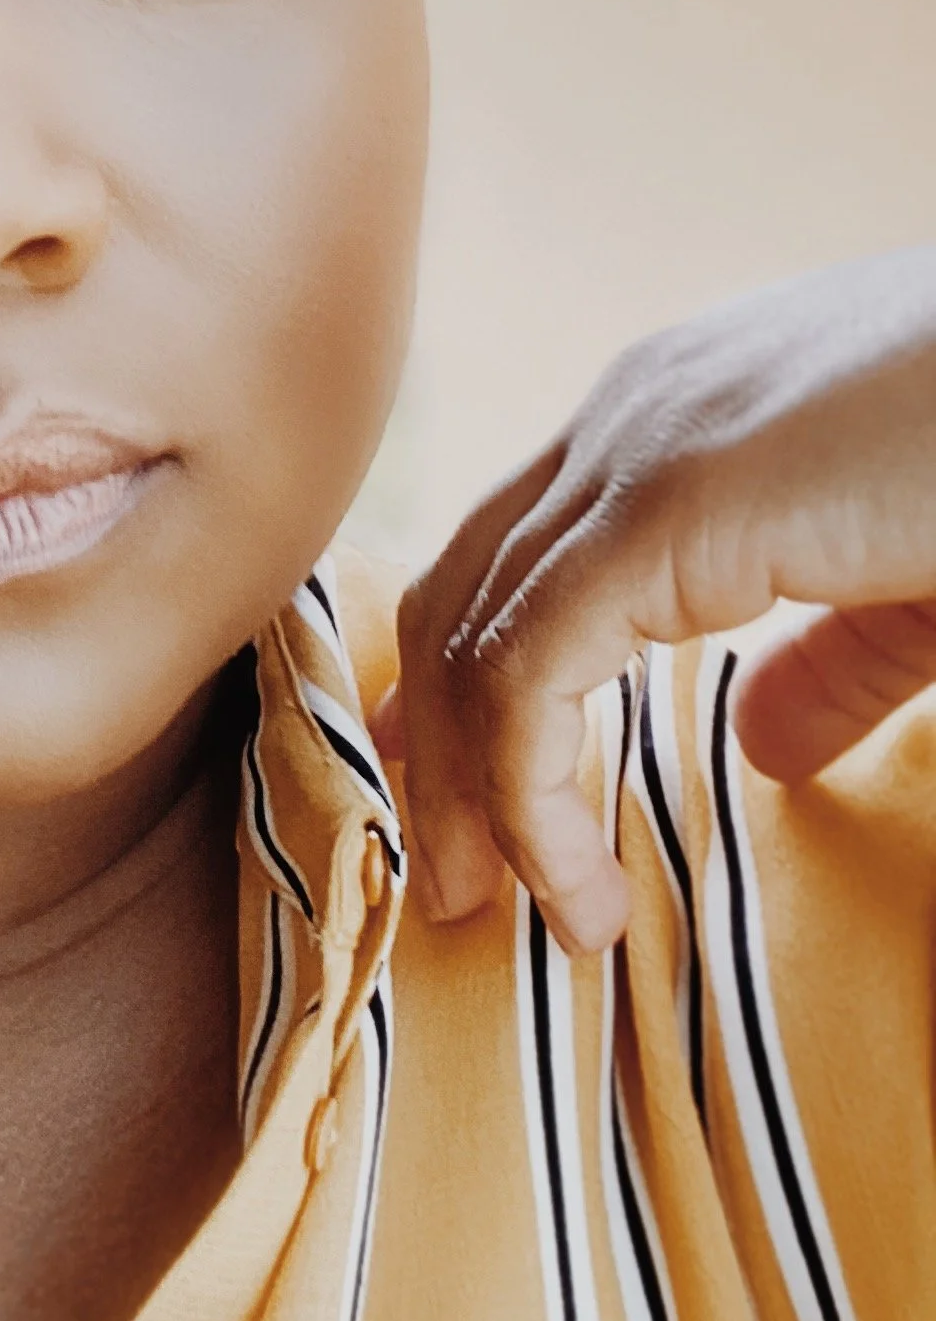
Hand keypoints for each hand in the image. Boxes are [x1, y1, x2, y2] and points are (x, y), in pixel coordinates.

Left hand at [380, 245, 935, 953]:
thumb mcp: (923, 582)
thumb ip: (836, 657)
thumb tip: (759, 744)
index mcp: (684, 414)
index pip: (513, 556)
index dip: (469, 692)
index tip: (475, 811)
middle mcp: (635, 412)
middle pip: (459, 591)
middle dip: (434, 746)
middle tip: (454, 881)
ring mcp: (641, 447)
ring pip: (468, 638)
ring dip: (467, 793)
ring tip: (498, 909)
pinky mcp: (668, 506)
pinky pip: (526, 673)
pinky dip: (529, 796)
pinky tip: (579, 890)